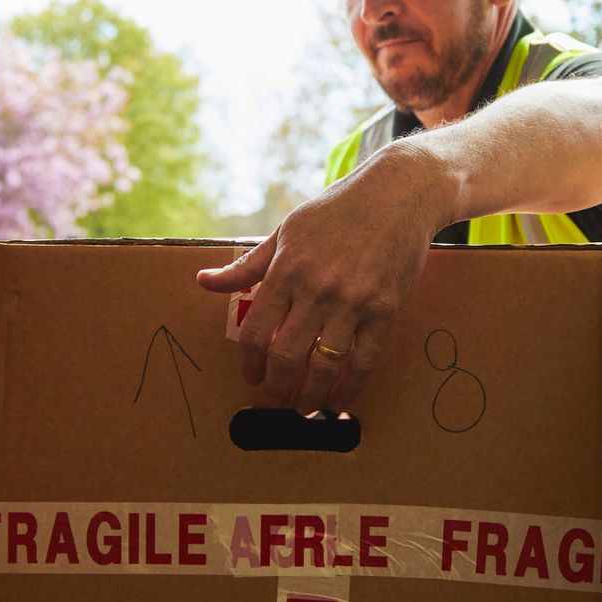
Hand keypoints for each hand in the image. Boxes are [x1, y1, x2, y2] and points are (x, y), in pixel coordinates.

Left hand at [197, 142, 454, 412]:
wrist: (398, 194)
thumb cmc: (337, 210)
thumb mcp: (285, 231)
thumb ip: (247, 266)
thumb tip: (204, 281)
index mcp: (286, 269)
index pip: (256, 332)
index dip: (249, 363)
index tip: (250, 377)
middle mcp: (317, 289)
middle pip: (288, 356)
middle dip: (277, 388)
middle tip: (275, 401)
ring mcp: (353, 302)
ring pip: (325, 365)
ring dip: (311, 396)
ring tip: (304, 407)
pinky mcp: (384, 310)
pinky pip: (364, 361)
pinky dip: (350, 387)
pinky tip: (340, 399)